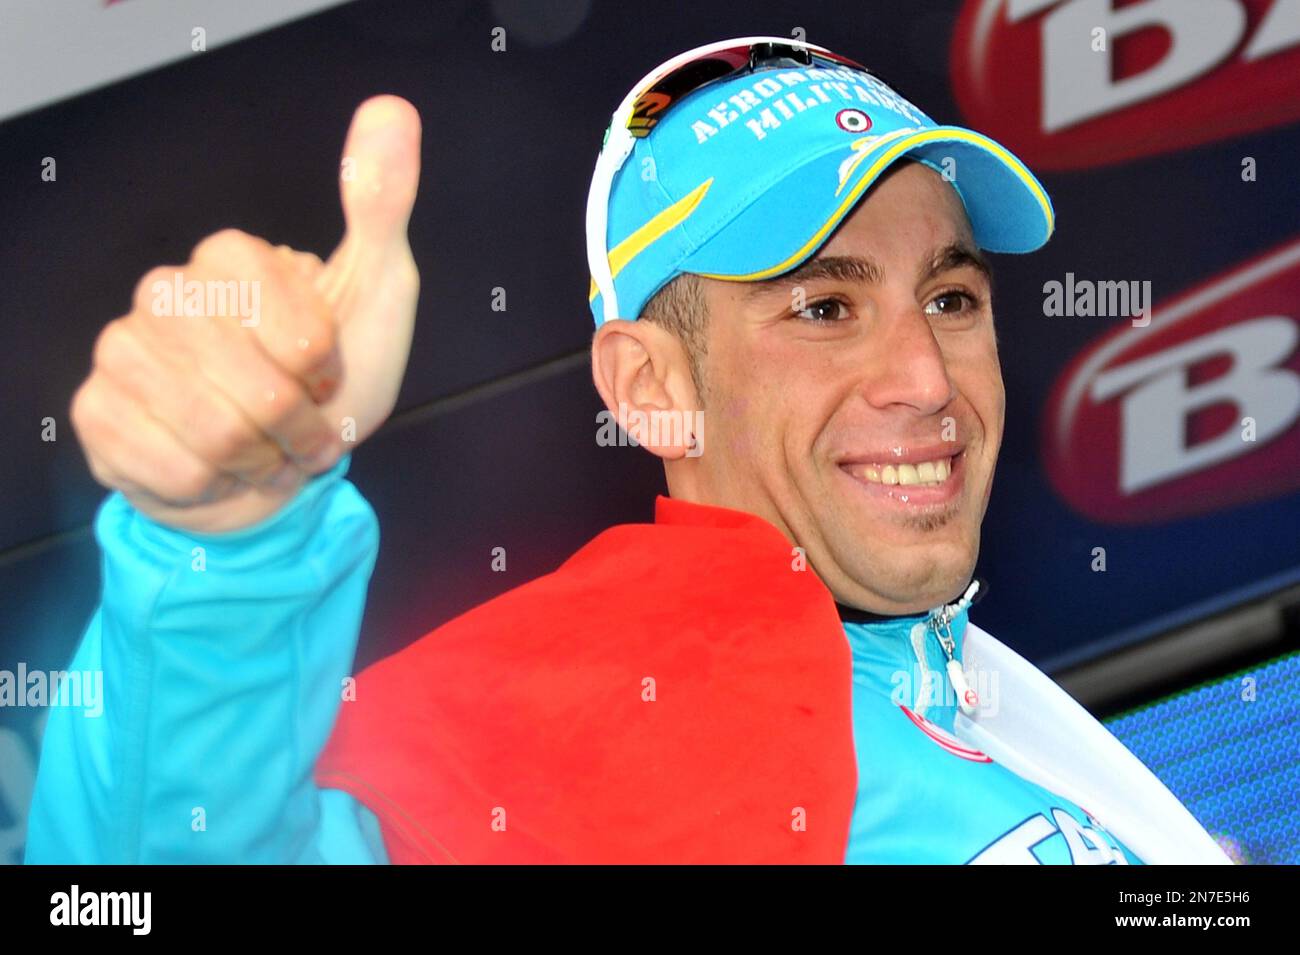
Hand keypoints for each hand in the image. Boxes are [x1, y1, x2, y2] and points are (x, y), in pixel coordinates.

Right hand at [70, 95, 421, 532]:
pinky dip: (213, 487)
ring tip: (263, 447)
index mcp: (230, 257)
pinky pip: (172, 470)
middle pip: (262, 394)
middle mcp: (164, 293)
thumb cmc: (330, 382)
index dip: (326, 376)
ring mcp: (120, 350)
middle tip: (299, 425)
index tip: (325, 374)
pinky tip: (215, 467)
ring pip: (217, 437)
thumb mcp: (377, 292)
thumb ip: (380, 206)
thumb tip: (392, 111)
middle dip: (300, 430)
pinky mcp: (96, 413)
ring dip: (262, 461)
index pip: (301, 340)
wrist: (275, 464)